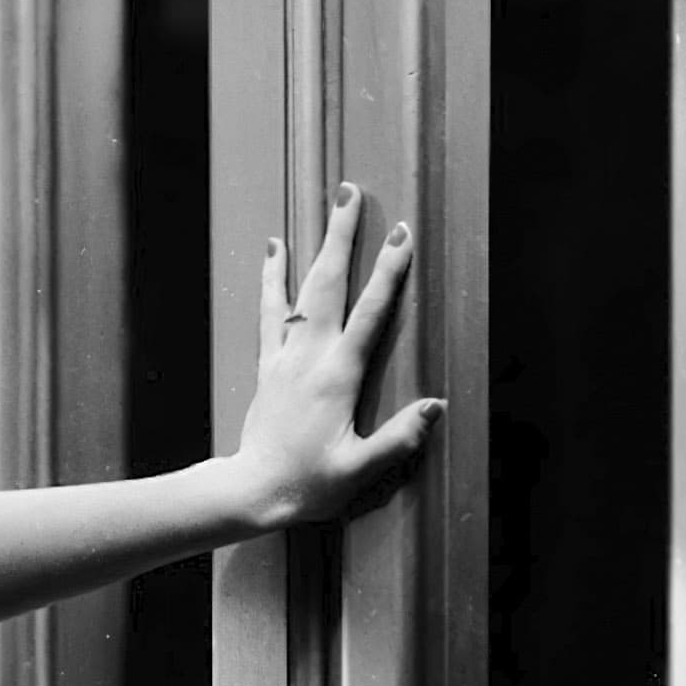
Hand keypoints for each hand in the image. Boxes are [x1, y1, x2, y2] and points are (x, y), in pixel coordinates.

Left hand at [231, 183, 442, 528]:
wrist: (250, 492)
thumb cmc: (306, 484)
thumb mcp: (359, 469)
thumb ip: (397, 438)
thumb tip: (435, 407)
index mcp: (337, 377)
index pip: (370, 314)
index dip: (388, 274)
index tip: (402, 236)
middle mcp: (309, 358)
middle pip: (329, 284)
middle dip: (343, 236)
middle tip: (352, 193)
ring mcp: (285, 358)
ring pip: (300, 290)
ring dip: (314, 246)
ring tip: (322, 205)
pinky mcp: (269, 367)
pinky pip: (270, 312)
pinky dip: (273, 279)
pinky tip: (273, 250)